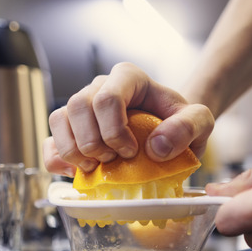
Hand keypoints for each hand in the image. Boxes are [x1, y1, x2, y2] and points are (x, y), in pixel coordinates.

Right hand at [44, 62, 213, 176]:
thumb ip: (188, 127)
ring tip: (97, 168)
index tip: (132, 152)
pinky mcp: (72, 130)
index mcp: (128, 78)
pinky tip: (74, 172)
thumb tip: (156, 147)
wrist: (171, 131)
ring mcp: (83, 107)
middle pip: (78, 107)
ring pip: (59, 120)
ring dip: (74, 151)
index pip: (106, 97)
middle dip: (93, 142)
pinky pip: (50, 140)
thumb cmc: (180, 122)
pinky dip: (56, 159)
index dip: (113, 130)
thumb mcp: (200, 120)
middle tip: (114, 161)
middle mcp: (100, 87)